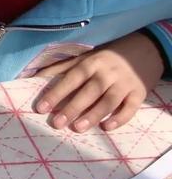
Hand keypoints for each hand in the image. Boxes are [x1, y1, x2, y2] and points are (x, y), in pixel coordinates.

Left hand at [34, 32, 163, 131]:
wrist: (144, 50)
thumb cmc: (106, 57)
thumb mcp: (84, 58)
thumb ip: (61, 68)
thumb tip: (33, 77)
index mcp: (91, 63)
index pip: (71, 79)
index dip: (56, 93)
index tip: (41, 108)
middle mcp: (108, 73)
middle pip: (89, 92)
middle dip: (72, 108)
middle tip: (56, 124)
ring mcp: (125, 83)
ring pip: (108, 101)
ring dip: (93, 115)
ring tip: (77, 128)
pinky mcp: (139, 93)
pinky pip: (130, 108)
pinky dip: (120, 118)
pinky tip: (107, 127)